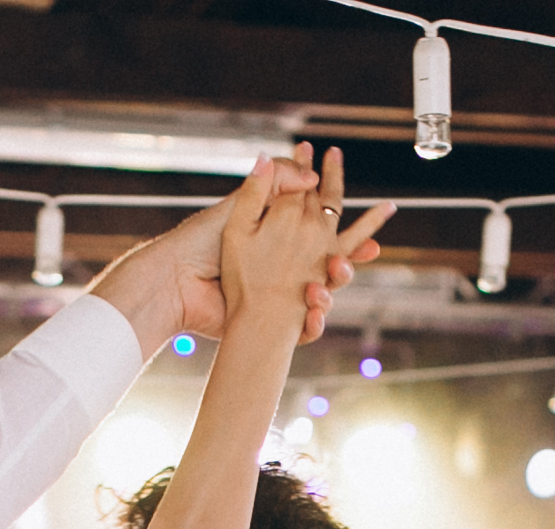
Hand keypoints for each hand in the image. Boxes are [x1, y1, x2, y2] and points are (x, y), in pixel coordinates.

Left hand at [98, 146, 384, 351]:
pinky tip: (312, 312)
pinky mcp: (271, 324)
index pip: (318, 225)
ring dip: (334, 287)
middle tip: (370, 251)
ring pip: (321, 295)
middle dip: (349, 259)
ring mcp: (278, 296)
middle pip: (327, 263)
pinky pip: (303, 328)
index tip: (379, 212)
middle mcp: (280, 266)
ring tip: (333, 280)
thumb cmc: (201, 242)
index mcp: (273, 234)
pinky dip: (312, 323)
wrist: (175, 284)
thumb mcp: (239, 205)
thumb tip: (312, 175)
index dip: (345, 223)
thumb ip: (274, 185)